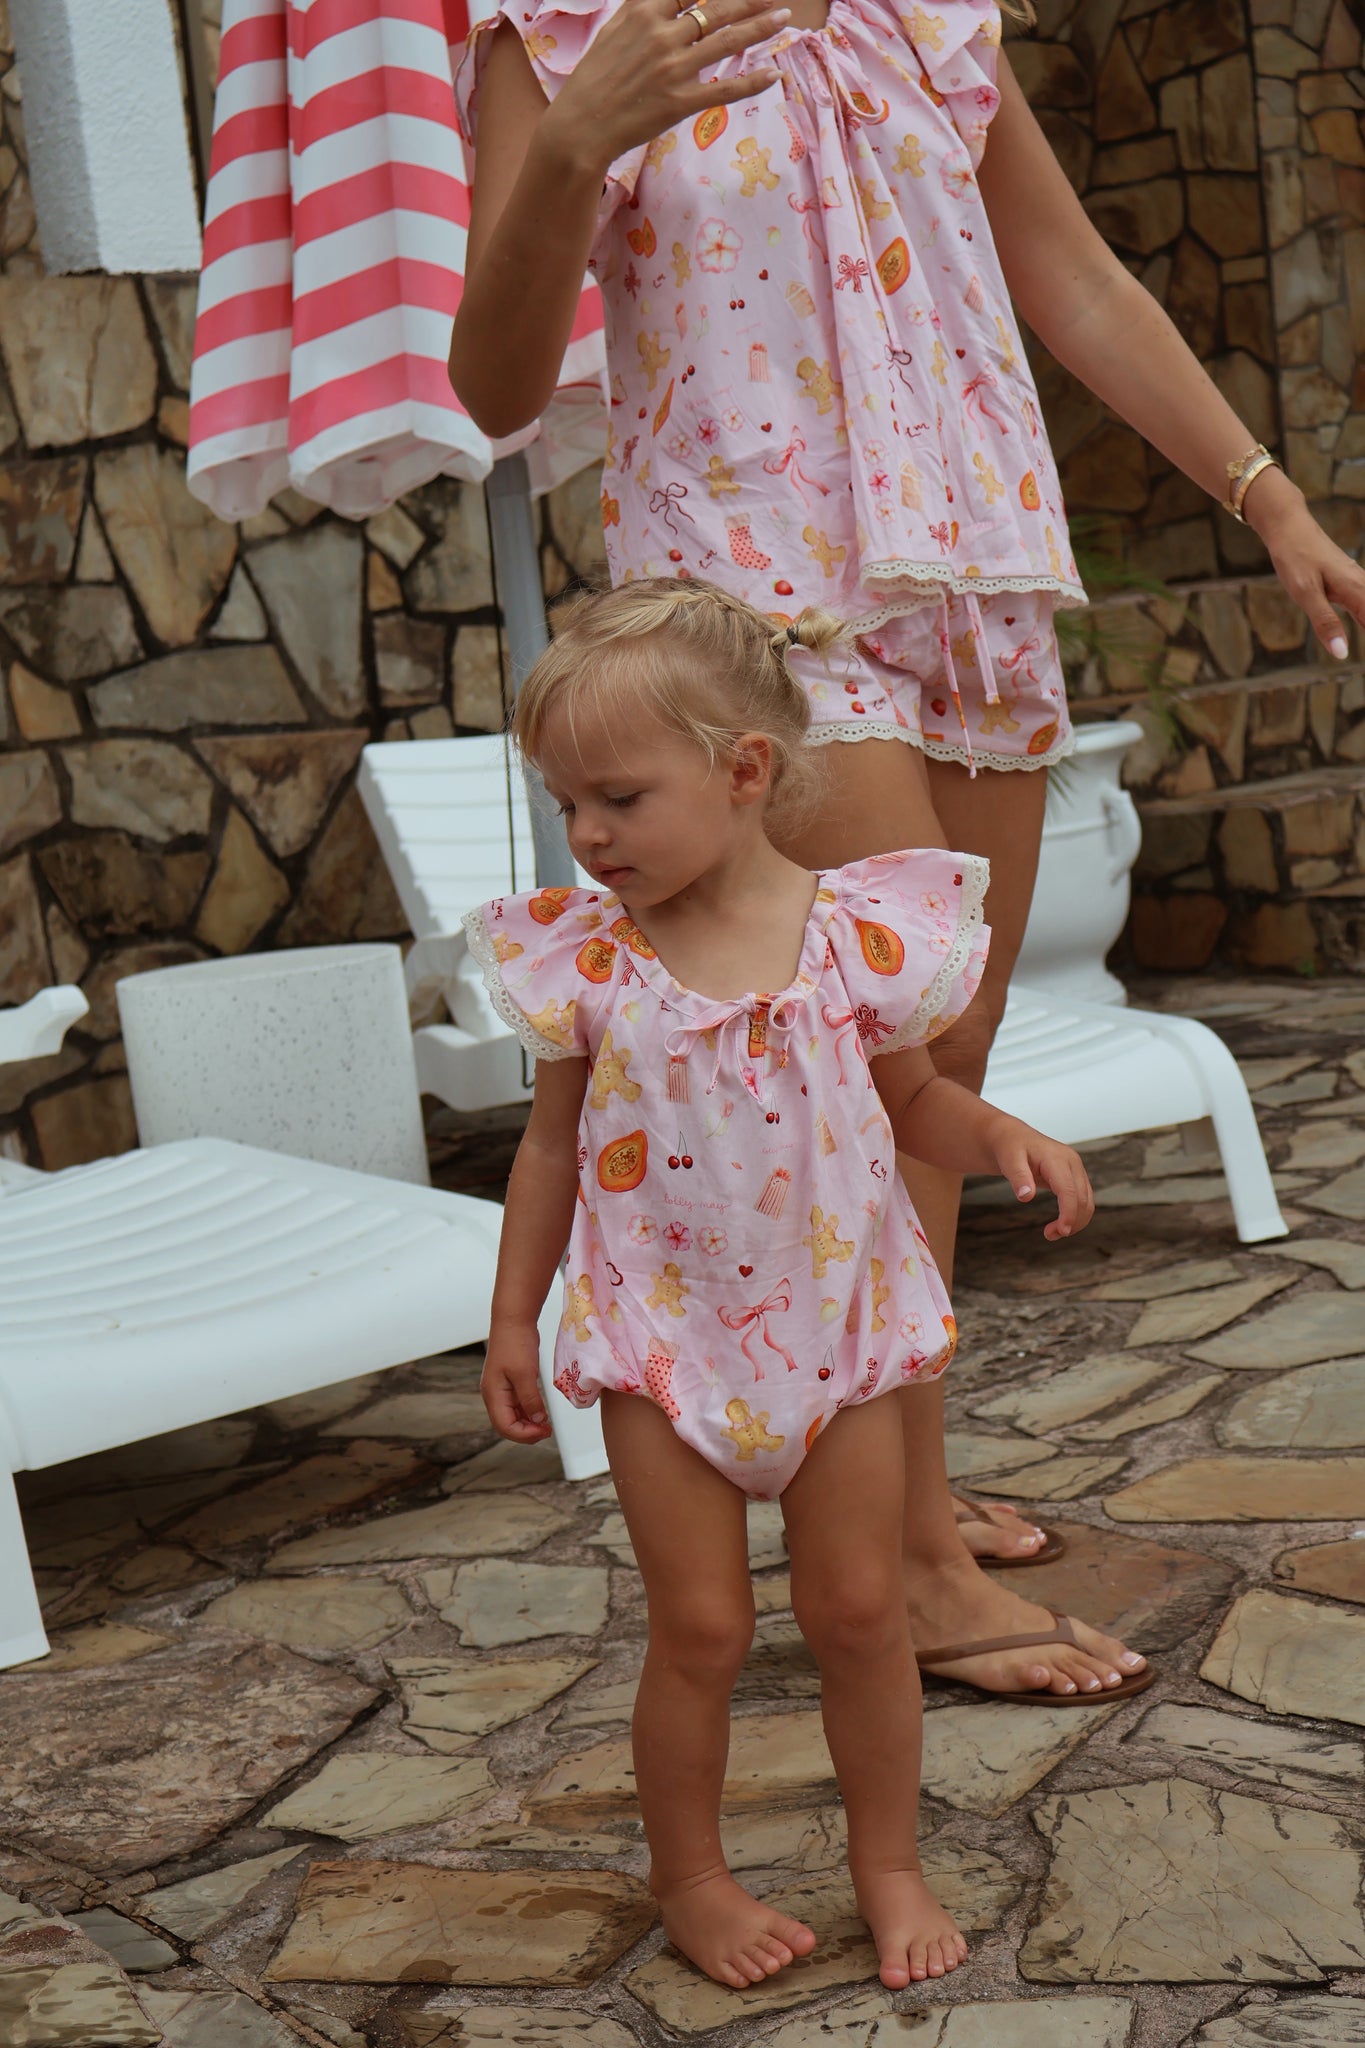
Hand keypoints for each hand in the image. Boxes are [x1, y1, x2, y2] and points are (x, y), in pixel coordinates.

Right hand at [482, 1321, 553, 1441]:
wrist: (514, 1320)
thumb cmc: (516, 1344)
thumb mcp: (525, 1373)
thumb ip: (530, 1399)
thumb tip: (538, 1422)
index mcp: (493, 1394)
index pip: (504, 1426)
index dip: (524, 1435)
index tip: (544, 1431)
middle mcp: (494, 1395)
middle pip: (507, 1425)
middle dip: (526, 1432)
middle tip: (548, 1431)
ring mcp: (501, 1389)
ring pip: (512, 1416)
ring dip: (529, 1424)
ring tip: (546, 1424)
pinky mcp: (510, 1383)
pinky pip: (517, 1405)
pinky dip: (529, 1412)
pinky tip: (542, 1412)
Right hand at [543, 0, 790, 174]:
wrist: (581, 126)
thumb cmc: (595, 79)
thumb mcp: (614, 30)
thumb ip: (644, 9)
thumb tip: (668, 1)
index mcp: (643, 12)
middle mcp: (662, 35)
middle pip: (717, 8)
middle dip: (751, 0)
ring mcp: (674, 69)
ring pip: (727, 41)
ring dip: (760, 27)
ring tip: (784, 18)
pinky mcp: (680, 102)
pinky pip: (724, 88)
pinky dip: (751, 81)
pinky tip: (772, 74)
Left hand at [990, 1117, 1093, 1240]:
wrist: (1012, 1137)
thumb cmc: (1010, 1147)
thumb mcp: (1008, 1159)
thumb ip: (1018, 1177)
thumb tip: (1027, 1197)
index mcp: (1057, 1157)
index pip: (1069, 1190)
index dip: (1069, 1212)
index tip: (1062, 1231)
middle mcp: (1072, 1162)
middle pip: (1082, 1199)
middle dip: (1071, 1221)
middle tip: (1048, 1235)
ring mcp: (1075, 1169)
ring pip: (1086, 1201)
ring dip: (1075, 1221)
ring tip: (1051, 1233)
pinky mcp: (1074, 1176)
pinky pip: (1081, 1199)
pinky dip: (1074, 1215)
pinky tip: (1059, 1224)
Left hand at [1246, 468, 1364, 662]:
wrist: (1289, 526)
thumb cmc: (1295, 558)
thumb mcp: (1306, 594)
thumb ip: (1325, 623)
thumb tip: (1342, 653)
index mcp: (1356, 590)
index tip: (1363, 663)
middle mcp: (1362, 584)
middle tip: (1362, 663)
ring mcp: (1356, 580)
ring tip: (1364, 640)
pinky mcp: (1348, 580)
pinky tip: (1363, 622)